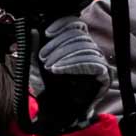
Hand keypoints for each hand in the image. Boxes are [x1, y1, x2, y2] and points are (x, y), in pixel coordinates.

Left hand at [34, 16, 110, 135]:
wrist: (53, 110)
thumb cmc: (45, 87)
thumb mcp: (34, 65)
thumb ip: (32, 47)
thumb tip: (33, 29)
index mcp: (73, 44)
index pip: (75, 25)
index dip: (63, 24)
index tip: (47, 32)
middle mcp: (87, 50)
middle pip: (78, 35)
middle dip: (57, 44)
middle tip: (43, 57)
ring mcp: (97, 62)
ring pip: (85, 47)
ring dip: (63, 55)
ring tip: (48, 66)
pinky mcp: (103, 74)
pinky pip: (92, 62)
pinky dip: (71, 64)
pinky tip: (57, 70)